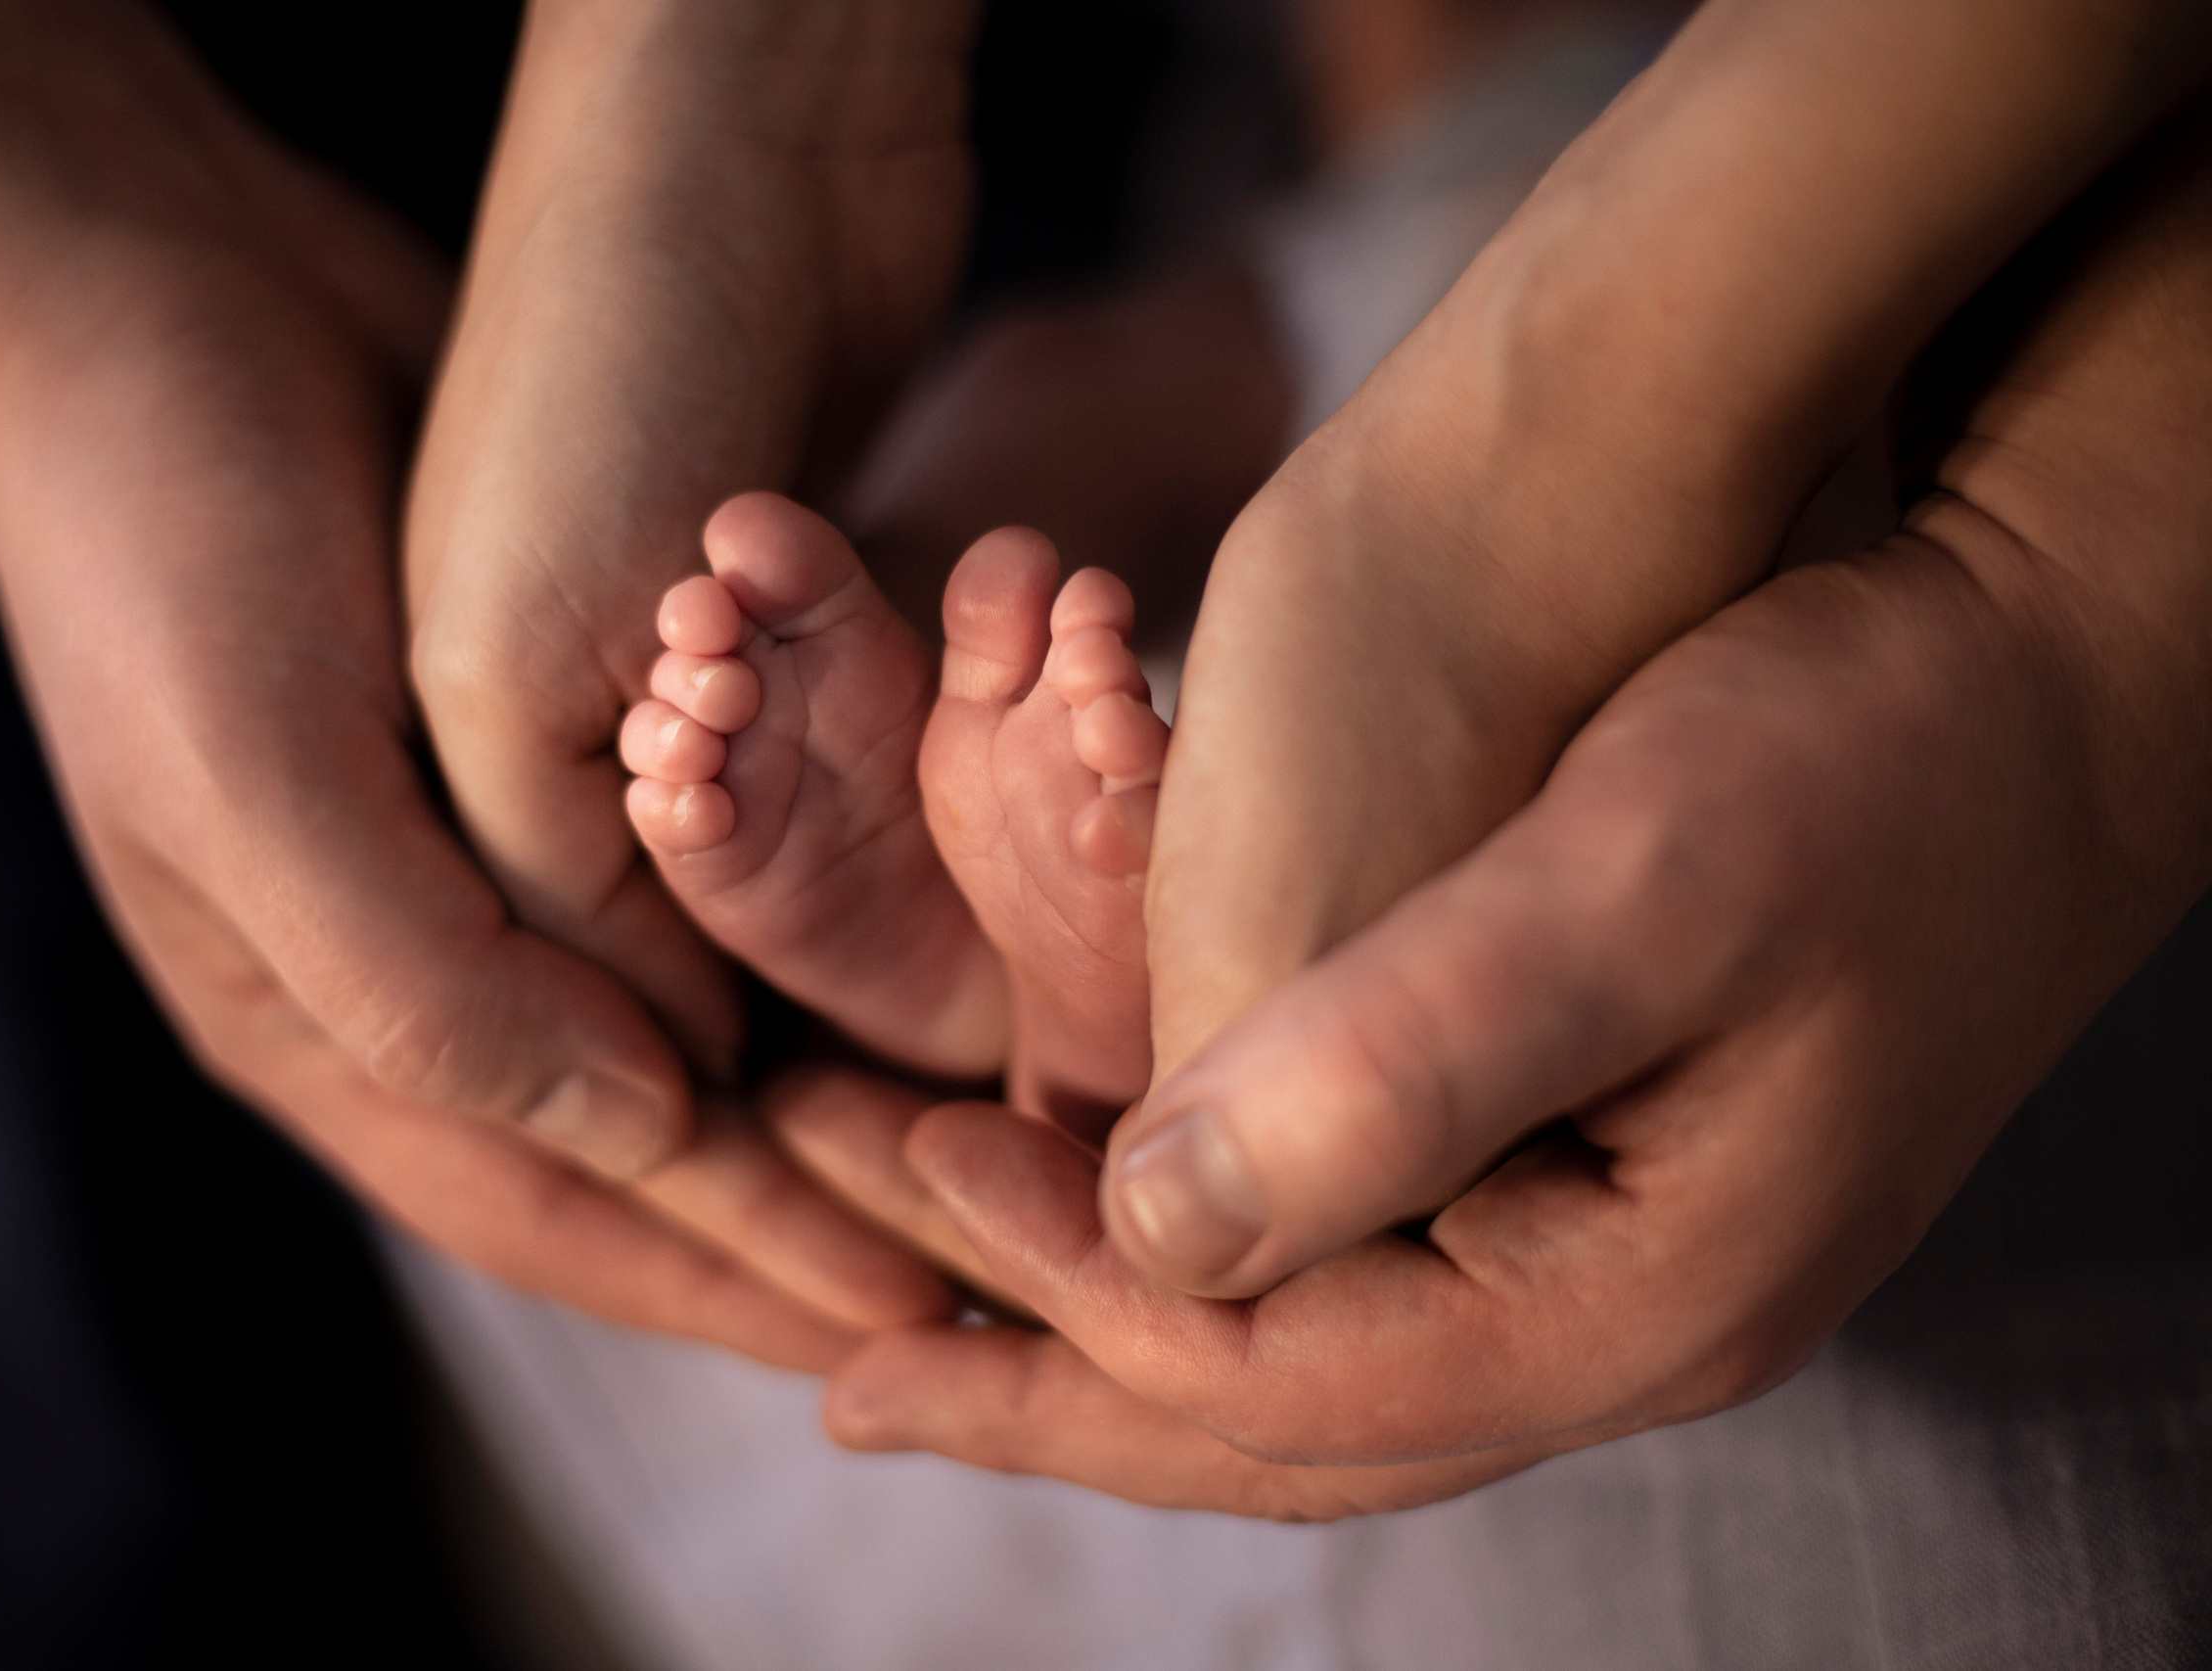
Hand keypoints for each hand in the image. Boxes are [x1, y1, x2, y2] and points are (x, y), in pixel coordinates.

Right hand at [0, 0, 950, 1368]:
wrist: (143, 289)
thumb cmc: (170, 544)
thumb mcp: (265, 781)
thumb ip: (433, 988)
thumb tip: (646, 1131)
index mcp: (319, 1020)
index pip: (559, 1201)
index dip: (731, 1272)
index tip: (909, 1321)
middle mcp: (416, 962)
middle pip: (646, 1141)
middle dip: (805, 1210)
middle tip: (992, 1257)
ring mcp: (487, 853)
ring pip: (691, 1014)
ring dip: (826, 1077)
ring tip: (990, 1126)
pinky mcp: (555, 745)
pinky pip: (708, 872)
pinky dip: (807, 922)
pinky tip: (925, 935)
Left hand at [814, 103, 2211, 1507]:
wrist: (2050, 676)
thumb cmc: (1868, 748)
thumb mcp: (1635, 878)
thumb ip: (1400, 1063)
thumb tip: (1151, 1224)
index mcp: (1630, 1297)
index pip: (1281, 1369)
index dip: (1072, 1293)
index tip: (914, 1165)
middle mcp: (1619, 1319)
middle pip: (1280, 1426)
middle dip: (1055, 1400)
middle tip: (852, 1380)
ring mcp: (1613, 1260)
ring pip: (1316, 1365)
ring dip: (1118, 1345)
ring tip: (937, 1331)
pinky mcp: (1596, 1176)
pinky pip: (1367, 1279)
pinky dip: (1216, 1266)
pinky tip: (1127, 1219)